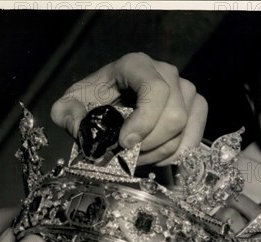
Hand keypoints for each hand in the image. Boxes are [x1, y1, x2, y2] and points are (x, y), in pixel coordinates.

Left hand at [50, 52, 207, 165]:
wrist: (109, 101)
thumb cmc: (91, 101)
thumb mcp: (69, 105)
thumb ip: (65, 114)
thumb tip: (81, 129)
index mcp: (136, 65)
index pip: (155, 90)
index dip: (144, 122)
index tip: (125, 143)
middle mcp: (166, 72)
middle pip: (174, 116)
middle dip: (148, 144)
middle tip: (126, 153)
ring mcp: (185, 90)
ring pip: (183, 130)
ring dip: (157, 152)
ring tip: (136, 155)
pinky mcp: (195, 108)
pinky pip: (193, 139)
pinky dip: (173, 155)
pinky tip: (154, 155)